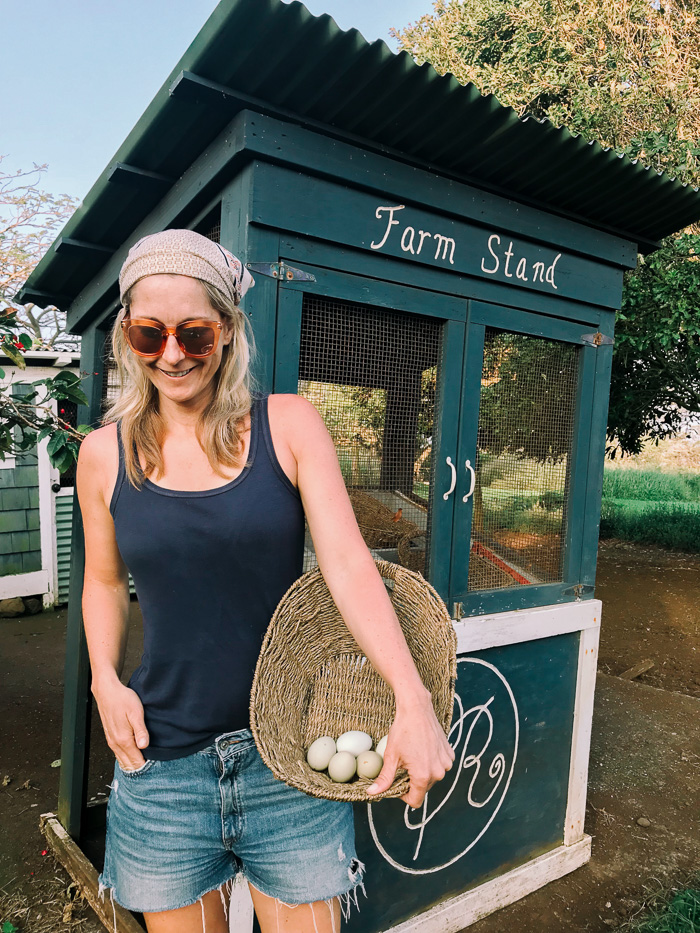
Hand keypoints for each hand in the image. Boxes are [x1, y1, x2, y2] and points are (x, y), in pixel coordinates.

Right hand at [92, 677, 149, 770]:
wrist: (107, 691)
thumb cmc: (122, 699)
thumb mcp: (136, 712)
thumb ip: (140, 731)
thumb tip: (144, 746)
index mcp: (123, 739)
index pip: (135, 761)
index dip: (146, 767)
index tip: (155, 770)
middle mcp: (116, 743)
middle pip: (128, 764)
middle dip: (139, 769)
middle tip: (152, 772)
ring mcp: (112, 741)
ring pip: (122, 760)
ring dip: (132, 765)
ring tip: (144, 768)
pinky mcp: (110, 737)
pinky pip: (118, 754)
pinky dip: (126, 759)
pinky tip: (133, 759)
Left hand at [366, 692, 454, 807]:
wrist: (416, 709)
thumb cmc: (403, 730)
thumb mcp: (391, 756)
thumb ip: (384, 779)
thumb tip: (372, 793)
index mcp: (423, 776)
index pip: (415, 801)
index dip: (403, 796)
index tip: (396, 783)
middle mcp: (438, 772)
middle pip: (423, 788)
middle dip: (412, 781)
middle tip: (402, 765)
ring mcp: (446, 763)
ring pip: (431, 777)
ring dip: (422, 771)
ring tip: (413, 755)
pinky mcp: (449, 754)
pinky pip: (439, 765)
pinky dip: (431, 762)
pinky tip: (423, 749)